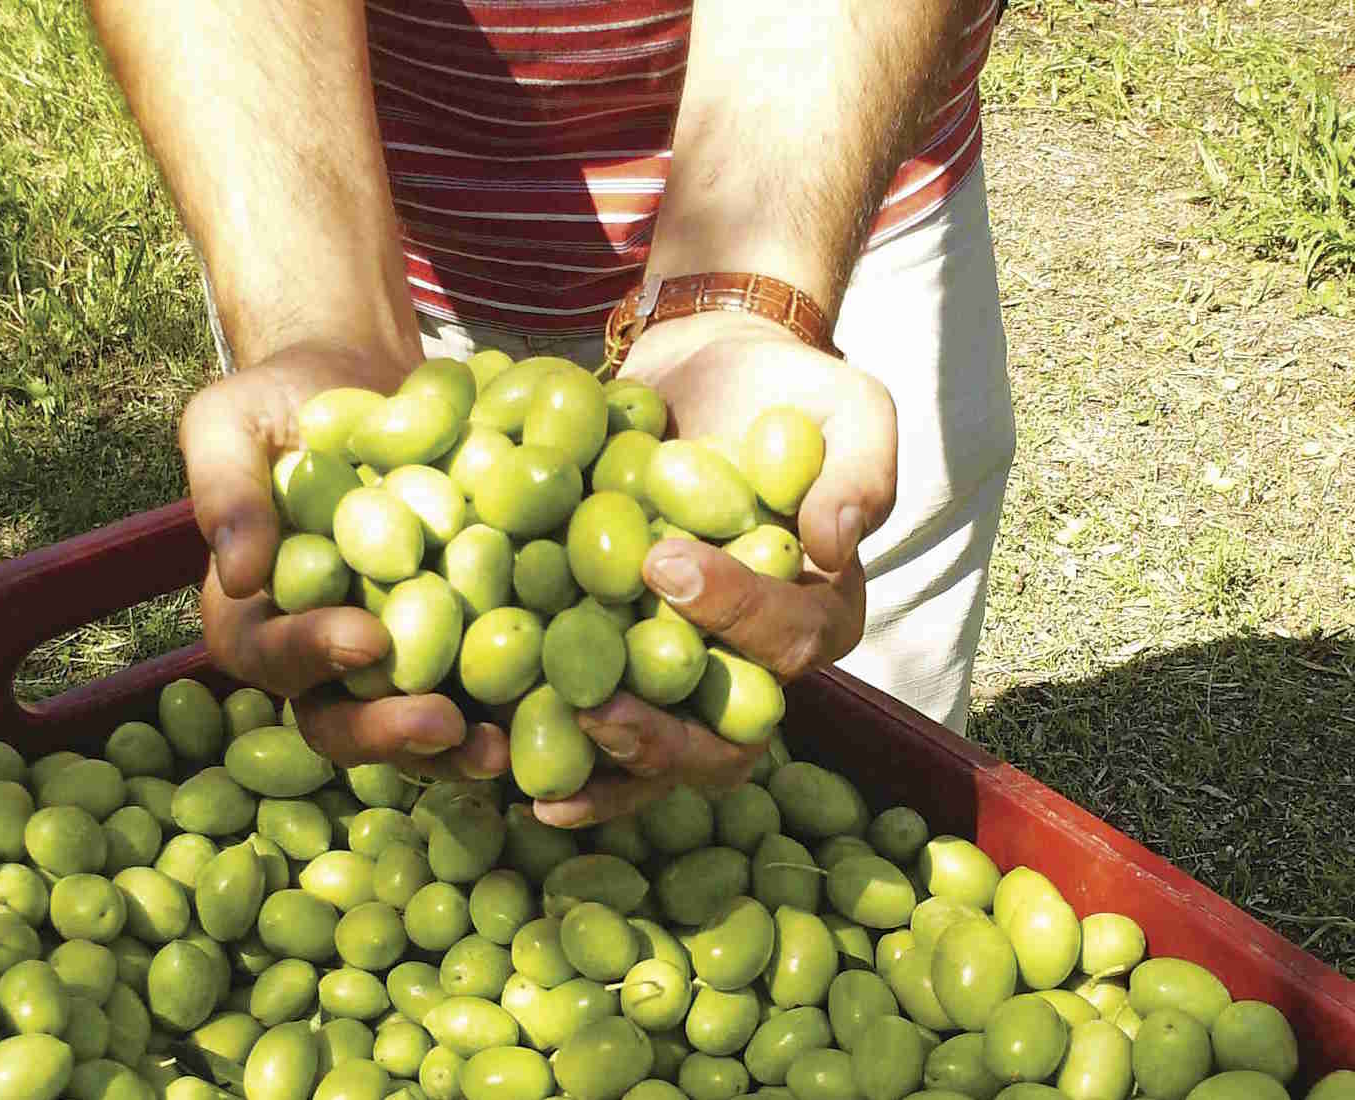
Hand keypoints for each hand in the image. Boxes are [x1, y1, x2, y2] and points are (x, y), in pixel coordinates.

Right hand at [182, 341, 508, 780]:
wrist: (368, 382)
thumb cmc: (284, 402)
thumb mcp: (232, 423)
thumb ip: (225, 490)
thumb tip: (239, 574)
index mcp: (253, 618)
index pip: (272, 654)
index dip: (314, 654)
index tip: (367, 638)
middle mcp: (321, 658)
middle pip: (342, 720)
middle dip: (390, 732)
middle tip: (445, 725)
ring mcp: (394, 661)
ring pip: (416, 728)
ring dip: (456, 751)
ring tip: (502, 750)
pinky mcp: (460, 644)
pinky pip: (484, 691)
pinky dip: (516, 708)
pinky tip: (562, 705)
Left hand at [530, 311, 896, 825]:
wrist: (700, 374)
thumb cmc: (783, 390)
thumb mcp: (848, 407)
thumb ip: (859, 472)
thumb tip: (833, 545)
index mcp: (818, 612)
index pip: (789, 638)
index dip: (732, 614)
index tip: (662, 560)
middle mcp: (753, 663)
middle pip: (727, 739)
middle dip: (663, 739)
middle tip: (598, 709)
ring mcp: (684, 672)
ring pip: (659, 755)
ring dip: (602, 770)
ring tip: (543, 783)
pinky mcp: (618, 660)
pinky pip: (594, 725)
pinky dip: (554, 751)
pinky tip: (496, 758)